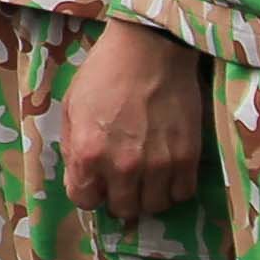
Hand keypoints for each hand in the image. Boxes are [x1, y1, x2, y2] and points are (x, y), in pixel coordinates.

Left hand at [58, 19, 211, 219]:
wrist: (149, 50)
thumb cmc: (104, 74)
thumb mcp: (72, 108)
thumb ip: (73, 148)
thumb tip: (81, 176)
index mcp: (88, 154)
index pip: (84, 201)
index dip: (87, 192)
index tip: (94, 181)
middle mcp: (123, 166)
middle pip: (122, 209)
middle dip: (117, 198)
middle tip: (120, 180)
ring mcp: (159, 165)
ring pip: (154, 207)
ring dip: (146, 196)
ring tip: (144, 177)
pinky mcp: (188, 157)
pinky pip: (182, 194)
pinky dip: (173, 188)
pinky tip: (166, 172)